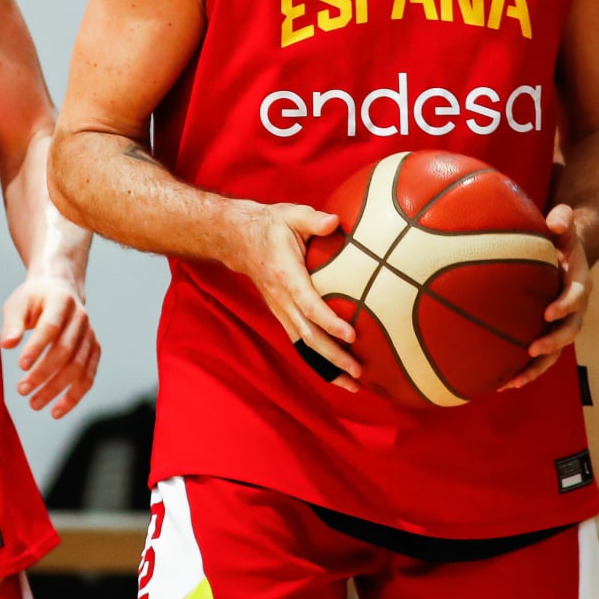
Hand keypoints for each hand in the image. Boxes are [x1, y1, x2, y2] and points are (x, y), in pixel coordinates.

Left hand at [0, 273, 99, 418]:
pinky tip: (56, 411)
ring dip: (57, 389)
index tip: (20, 366)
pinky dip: (74, 397)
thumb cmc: (34, 298)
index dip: (37, 347)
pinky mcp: (94, 350)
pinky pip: (88, 377)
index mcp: (61, 301)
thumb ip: (13, 323)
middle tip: (22, 390)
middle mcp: (80, 318)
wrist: (59, 289)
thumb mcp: (18, 303)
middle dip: (43, 374)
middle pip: (65, 351)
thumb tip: (7, 345)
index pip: (51, 327)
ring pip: (78, 367)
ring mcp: (90, 335)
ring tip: (34, 404)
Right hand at [231, 202, 360, 391]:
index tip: (352, 335)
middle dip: (333, 356)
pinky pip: (301, 341)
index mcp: (286, 275)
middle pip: (308, 335)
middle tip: (359, 371)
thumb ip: (313, 219)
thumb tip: (336, 221)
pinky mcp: (283, 315)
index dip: (329, 321)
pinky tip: (339, 373)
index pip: (309, 304)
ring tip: (355, 384)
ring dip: (328, 366)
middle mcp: (282, 299)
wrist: (238, 240)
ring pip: (304, 344)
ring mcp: (281, 310)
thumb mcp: (290, 214)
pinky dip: (319, 360)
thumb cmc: (271, 226)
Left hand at [503, 203, 591, 390]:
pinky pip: (537, 354)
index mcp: (579, 282)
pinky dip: (521, 369)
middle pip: (569, 331)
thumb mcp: (564, 224)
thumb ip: (563, 219)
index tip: (550, 311)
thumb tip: (556, 221)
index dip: (567, 304)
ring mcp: (561, 323)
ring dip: (535, 368)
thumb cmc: (560, 236)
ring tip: (511, 383)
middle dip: (552, 342)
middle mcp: (574, 307)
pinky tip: (499, 383)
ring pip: (553, 352)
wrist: (569, 253)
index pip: (578, 295)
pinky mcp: (546, 331)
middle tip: (532, 350)